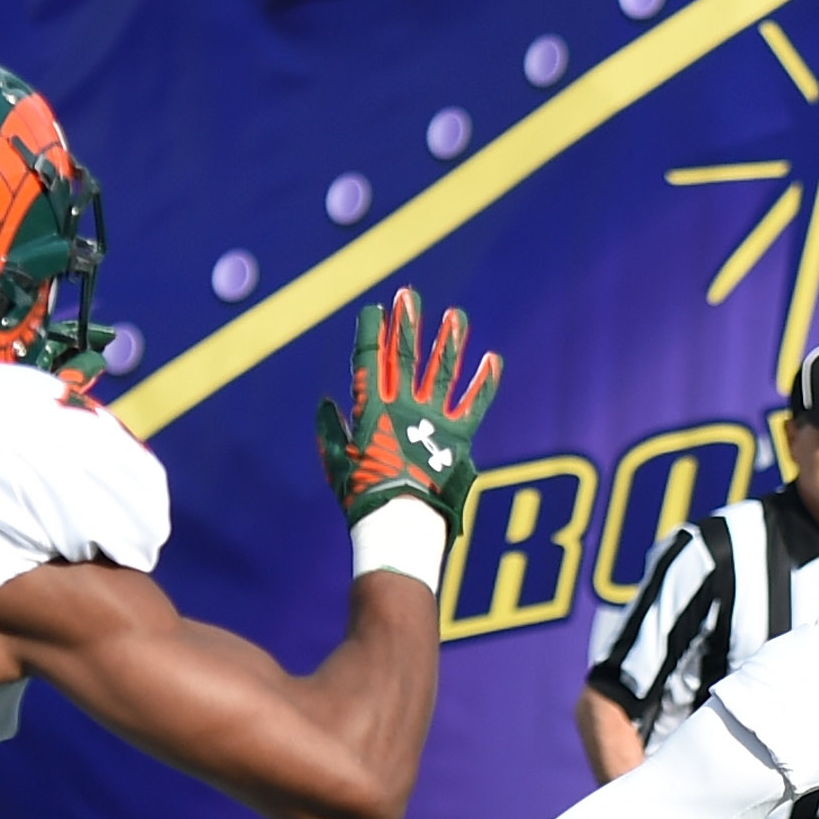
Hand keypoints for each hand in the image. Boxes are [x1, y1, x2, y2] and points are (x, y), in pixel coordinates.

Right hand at [317, 288, 501, 535]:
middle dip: (407, 324)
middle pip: (404, 356)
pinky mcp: (458, 437)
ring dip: (449, 341)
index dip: (371, 333)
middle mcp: (403, 407)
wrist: (398, 523)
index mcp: (371, 410)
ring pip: (441, 371)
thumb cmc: (363, 498)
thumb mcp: (337, 463)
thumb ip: (331, 432)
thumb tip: (326, 405)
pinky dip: (484, 382)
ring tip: (456, 315)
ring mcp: (432, 420)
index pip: (369, 361)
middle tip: (410, 295)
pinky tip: (493, 359)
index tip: (374, 310)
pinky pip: (475, 404)